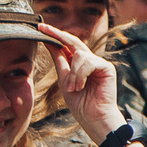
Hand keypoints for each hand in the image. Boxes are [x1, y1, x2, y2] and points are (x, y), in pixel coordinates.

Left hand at [42, 25, 125, 142]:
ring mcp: (98, 63)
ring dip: (73, 73)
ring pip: (79, 55)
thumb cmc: (80, 103)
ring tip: (73, 88)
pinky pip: (88, 62)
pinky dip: (81, 75)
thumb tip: (49, 43)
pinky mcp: (107, 67)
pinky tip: (81, 86)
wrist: (93, 118)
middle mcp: (89, 60)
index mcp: (78, 64)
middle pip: (73, 41)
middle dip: (57, 34)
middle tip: (44, 28)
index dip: (54, 36)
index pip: (66, 45)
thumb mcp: (64, 79)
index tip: (40, 28)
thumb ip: (59, 61)